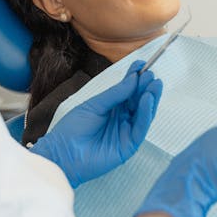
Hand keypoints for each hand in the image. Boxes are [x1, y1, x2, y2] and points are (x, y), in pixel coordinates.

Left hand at [30, 61, 162, 187]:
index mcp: (112, 108)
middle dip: (146, 87)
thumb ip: (115, 93)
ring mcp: (126, 132)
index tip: (142, 64)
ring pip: (144, 114)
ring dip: (150, 98)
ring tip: (154, 83)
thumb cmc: (73, 129)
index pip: (129, 91)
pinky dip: (145, 114)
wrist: (62, 153)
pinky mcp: (129, 146)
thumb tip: (133, 78)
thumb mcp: (94, 105)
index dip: (136, 78)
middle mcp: (122, 119)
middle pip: (139, 101)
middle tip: (151, 74)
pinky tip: (146, 100)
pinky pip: (140, 128)